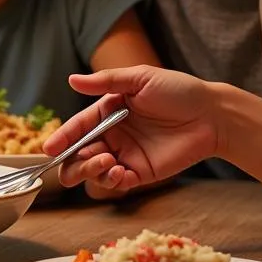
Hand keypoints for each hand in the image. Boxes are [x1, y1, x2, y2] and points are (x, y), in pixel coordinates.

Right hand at [44, 66, 220, 191]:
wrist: (212, 115)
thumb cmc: (178, 90)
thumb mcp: (139, 79)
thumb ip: (105, 82)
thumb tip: (71, 80)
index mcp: (107, 111)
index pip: (78, 127)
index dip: (62, 138)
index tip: (49, 149)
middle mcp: (112, 135)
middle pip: (79, 154)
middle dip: (73, 161)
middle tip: (82, 159)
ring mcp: (125, 155)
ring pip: (93, 172)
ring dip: (92, 170)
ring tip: (108, 162)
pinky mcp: (141, 172)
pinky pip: (116, 183)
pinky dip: (111, 181)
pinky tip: (119, 172)